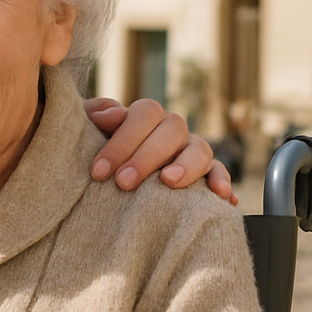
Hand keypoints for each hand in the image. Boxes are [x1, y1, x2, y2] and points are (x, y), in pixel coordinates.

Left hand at [84, 97, 237, 204]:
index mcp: (147, 115)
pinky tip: (223, 197)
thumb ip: (95, 116)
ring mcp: (192, 149)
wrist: (109, 175)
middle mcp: (173, 129)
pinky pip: (219, 173)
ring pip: (200, 150)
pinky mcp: (206, 172)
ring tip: (169, 182)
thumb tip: (112, 114)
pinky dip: (222, 182)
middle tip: (123, 183)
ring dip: (187, 165)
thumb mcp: (88, 132)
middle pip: (172, 131)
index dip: (121, 142)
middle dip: (146, 157)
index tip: (99, 171)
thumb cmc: (97, 151)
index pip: (144, 115)